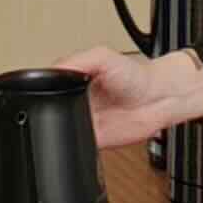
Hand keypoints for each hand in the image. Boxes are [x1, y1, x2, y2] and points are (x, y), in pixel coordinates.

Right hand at [54, 45, 202, 151]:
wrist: (159, 98)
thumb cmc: (137, 75)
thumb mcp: (103, 56)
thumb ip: (78, 60)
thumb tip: (56, 68)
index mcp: (74, 79)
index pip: (49, 84)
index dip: (43, 87)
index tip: (45, 89)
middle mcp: (77, 100)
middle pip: (51, 107)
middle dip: (51, 109)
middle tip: (63, 105)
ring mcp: (84, 120)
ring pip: (61, 128)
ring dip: (62, 127)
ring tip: (77, 117)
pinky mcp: (93, 139)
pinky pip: (76, 145)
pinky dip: (75, 143)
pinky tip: (83, 133)